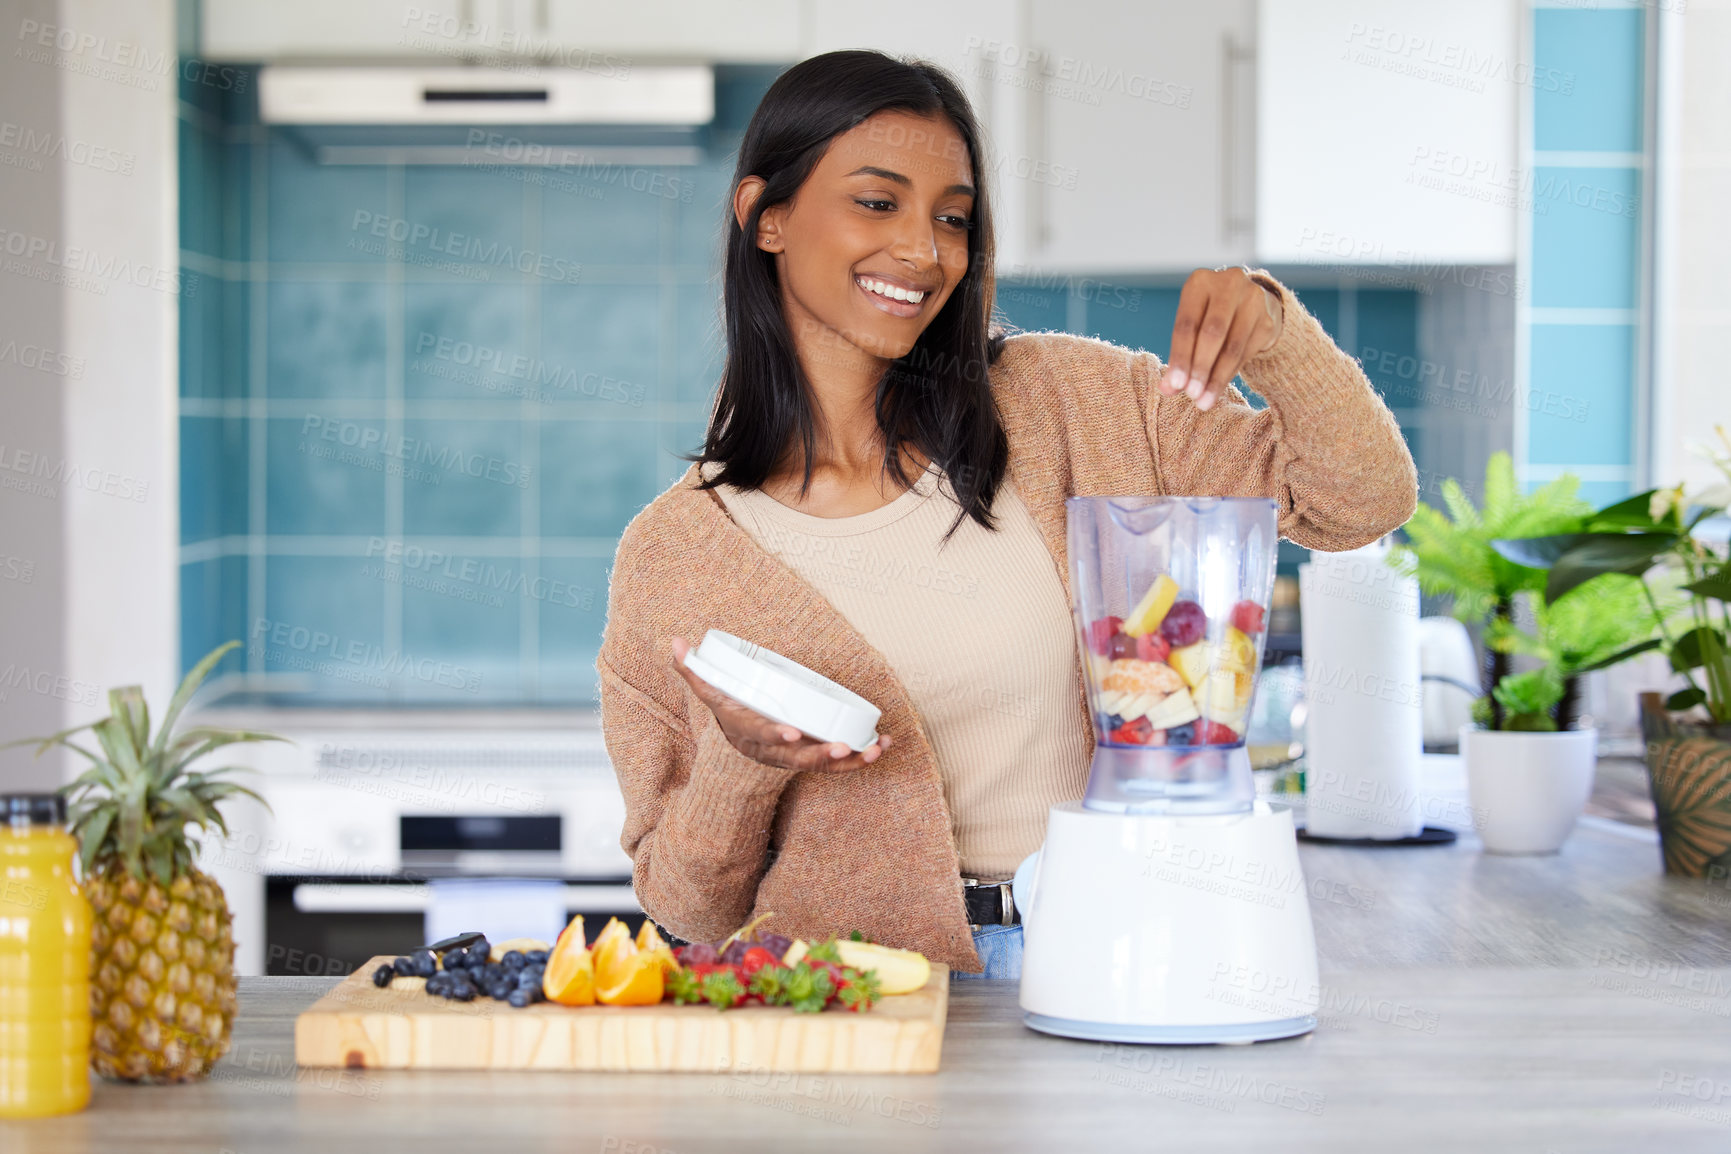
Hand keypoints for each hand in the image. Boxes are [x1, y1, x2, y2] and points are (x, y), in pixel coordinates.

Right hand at [670, 636, 892, 771]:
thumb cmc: (729, 712)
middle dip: (821, 754)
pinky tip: (883, 745)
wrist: (737, 748)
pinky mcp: (812, 759)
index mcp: (749, 733)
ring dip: (852, 760)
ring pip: (824, 764)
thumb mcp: (708, 691)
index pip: (761, 735)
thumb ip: (691, 669)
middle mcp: (773, 751)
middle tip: (844, 747)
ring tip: (875, 749)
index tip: (794, 733)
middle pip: (798, 758)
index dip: (776, 734)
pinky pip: (839, 765)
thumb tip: (675, 640)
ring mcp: (795, 757)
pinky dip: (862, 758)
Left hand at [1159, 267, 1283, 411]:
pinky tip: (1218, 389)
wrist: (1249, 304)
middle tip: (1191, 395)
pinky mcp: (1268, 319)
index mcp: (1199, 282)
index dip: (1180, 357)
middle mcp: (1228, 284)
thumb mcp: (1190, 329)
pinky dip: (1230, 374)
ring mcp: (1252, 299)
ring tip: (1204, 401)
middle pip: (1212, 333)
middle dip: (1200, 368)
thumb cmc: (1207, 317)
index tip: (1176, 385)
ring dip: (1217, 378)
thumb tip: (1167, 389)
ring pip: (1232, 346)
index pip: (1187, 324)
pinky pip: (1246, 352)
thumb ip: (1178, 357)